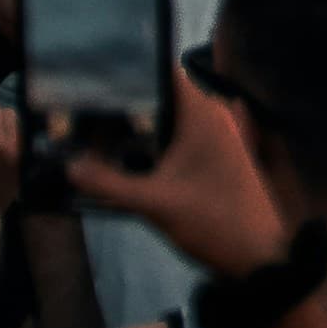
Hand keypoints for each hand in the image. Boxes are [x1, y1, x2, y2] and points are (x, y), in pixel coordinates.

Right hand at [65, 66, 286, 273]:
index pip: (165, 72)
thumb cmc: (211, 219)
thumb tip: (69, 167)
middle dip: (127, 106)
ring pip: (171, 121)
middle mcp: (213, 116)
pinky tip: (125, 160)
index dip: (132, 72)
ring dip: (139, 129)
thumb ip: (108, 183)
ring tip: (93, 137)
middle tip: (83, 115)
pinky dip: (155, 145)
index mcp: (203, 113)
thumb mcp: (153, 202)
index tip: (96, 79)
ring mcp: (218, 137)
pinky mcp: (217, 158)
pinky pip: (180, 139)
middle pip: (163, 98)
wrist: (258, 255)